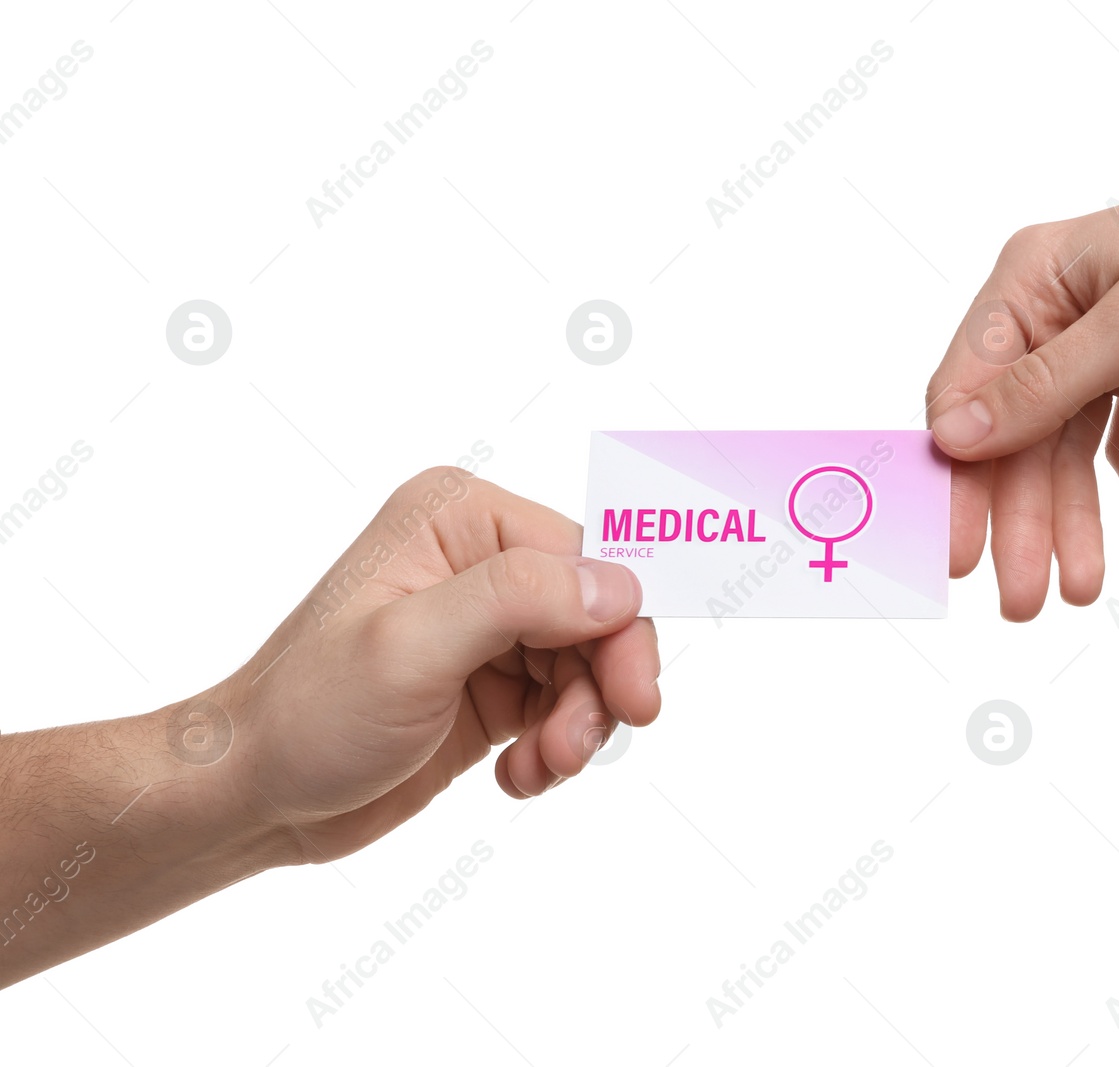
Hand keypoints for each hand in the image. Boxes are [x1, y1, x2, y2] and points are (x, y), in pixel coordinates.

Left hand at [211, 467, 660, 862]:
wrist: (253, 796)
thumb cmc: (307, 715)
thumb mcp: (409, 649)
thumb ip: (516, 600)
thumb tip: (619, 585)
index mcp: (458, 519)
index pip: (584, 559)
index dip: (621, 629)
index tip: (633, 700)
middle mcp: (479, 561)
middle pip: (598, 617)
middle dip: (597, 688)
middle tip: (575, 749)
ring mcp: (487, 626)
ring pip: (588, 668)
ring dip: (576, 727)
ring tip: (541, 769)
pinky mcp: (491, 684)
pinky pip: (565, 706)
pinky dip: (556, 748)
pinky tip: (518, 776)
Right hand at [925, 157, 1118, 618]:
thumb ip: (1041, 390)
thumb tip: (951, 437)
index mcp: (1032, 278)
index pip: (967, 390)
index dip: (960, 475)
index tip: (957, 551)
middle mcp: (1060, 312)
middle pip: (1020, 434)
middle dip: (1025, 518)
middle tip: (1025, 599)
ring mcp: (1110, 346)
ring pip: (1072, 450)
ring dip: (1078, 518)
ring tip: (1084, 590)